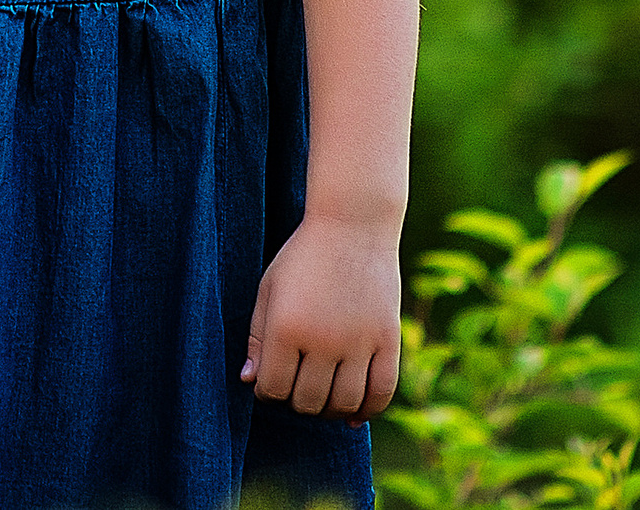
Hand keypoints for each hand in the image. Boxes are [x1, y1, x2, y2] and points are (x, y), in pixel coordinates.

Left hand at [241, 213, 402, 424]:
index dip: (266, 391)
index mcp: (286, 328)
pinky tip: (354, 413)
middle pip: (306, 402)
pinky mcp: (389, 341)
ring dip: (328, 410)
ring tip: (321, 396)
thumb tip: (249, 381)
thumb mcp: (268, 290)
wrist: (353, 226)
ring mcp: (359, 343)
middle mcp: (323, 341)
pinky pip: (381, 393)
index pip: (272, 388)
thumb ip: (257, 338)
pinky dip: (367, 410)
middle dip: (295, 401)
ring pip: (343, 404)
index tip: (269, 380)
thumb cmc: (302, 258)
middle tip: (296, 385)